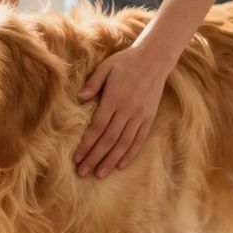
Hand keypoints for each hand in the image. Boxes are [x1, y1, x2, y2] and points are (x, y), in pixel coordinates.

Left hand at [73, 42, 173, 177]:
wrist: (155, 59)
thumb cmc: (126, 61)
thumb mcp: (106, 66)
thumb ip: (93, 83)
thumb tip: (80, 99)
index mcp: (114, 98)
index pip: (98, 127)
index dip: (87, 144)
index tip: (77, 158)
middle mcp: (128, 110)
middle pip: (109, 140)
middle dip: (94, 157)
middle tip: (83, 172)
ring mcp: (140, 115)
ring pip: (124, 143)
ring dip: (110, 160)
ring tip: (99, 174)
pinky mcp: (149, 118)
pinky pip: (139, 140)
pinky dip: (130, 154)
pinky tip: (120, 165)